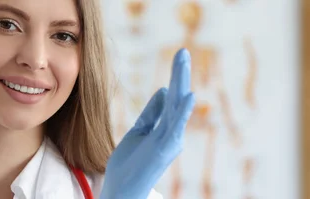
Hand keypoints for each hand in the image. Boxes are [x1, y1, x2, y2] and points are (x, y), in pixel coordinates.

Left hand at [100, 49, 194, 198]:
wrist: (122, 190)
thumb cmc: (130, 164)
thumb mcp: (138, 131)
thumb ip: (151, 112)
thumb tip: (164, 90)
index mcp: (165, 128)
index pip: (171, 98)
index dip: (175, 77)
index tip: (179, 56)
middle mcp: (172, 133)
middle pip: (177, 98)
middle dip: (180, 74)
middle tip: (183, 51)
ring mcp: (169, 141)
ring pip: (177, 107)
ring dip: (180, 83)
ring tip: (183, 62)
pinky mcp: (163, 149)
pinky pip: (174, 127)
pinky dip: (182, 111)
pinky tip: (188, 94)